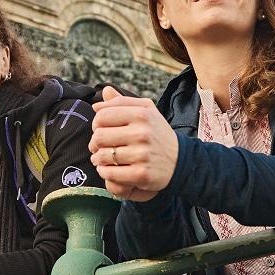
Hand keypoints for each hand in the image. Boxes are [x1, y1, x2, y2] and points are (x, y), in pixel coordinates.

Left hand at [90, 86, 177, 201]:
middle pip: (99, 136)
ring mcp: (142, 154)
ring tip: (102, 158)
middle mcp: (142, 133)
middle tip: (98, 146)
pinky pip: (110, 173)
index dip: (96, 123)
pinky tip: (108, 169)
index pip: (102, 116)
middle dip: (94, 143)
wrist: (180, 161)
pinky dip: (104, 172)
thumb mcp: (146, 111)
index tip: (101, 129)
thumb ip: (121, 102)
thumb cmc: (157, 133)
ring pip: (103, 156)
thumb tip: (99, 100)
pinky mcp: (141, 174)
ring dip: (98, 159)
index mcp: (142, 114)